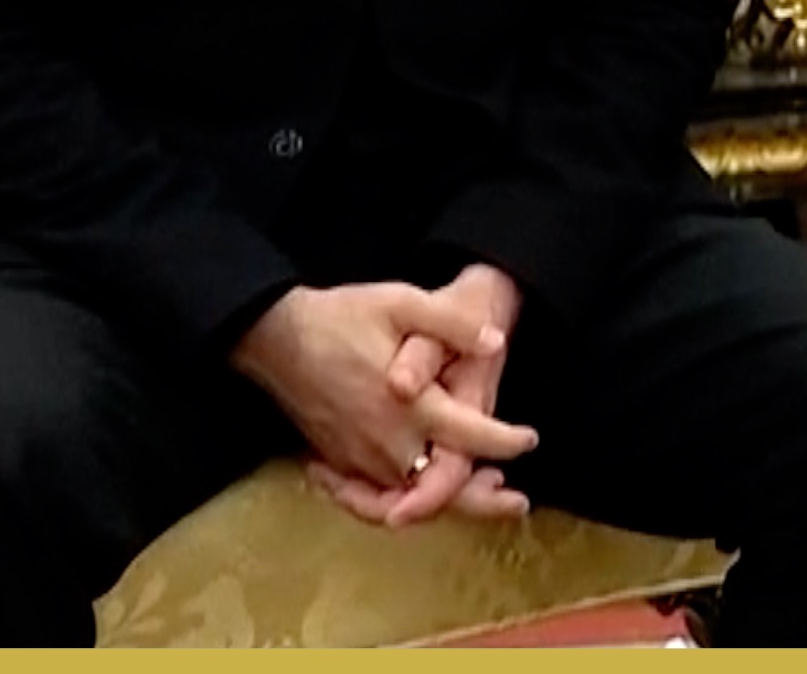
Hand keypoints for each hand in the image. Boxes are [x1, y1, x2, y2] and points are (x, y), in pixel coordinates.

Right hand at [308, 265, 528, 527]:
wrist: (277, 336)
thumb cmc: (341, 316)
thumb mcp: (399, 302)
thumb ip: (450, 324)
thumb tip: (495, 343)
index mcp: (410, 407)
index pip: (470, 437)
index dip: (505, 441)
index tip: (529, 439)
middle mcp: (388, 444)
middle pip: (444, 489)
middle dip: (483, 499)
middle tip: (516, 501)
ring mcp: (360, 459)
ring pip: (412, 499)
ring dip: (446, 501)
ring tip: (479, 494)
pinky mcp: (340, 463)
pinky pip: (376, 499)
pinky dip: (401, 505)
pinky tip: (416, 496)